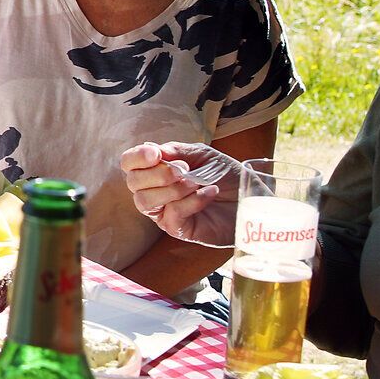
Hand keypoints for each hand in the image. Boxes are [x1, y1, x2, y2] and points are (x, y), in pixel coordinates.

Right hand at [120, 141, 243, 246]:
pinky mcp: (177, 229)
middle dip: (157, 174)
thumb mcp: (202, 155)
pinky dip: (191, 201)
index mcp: (156, 169)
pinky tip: (209, 194)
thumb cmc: (226, 175)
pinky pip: (172, 215)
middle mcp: (154, 190)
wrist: (250, 197)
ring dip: (172, 189)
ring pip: (145, 201)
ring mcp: (164, 211)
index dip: (136, 158)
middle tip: (184, 169)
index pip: (129, 163)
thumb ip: (177, 151)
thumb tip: (153, 149)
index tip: (155, 154)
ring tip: (196, 183)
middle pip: (133, 182)